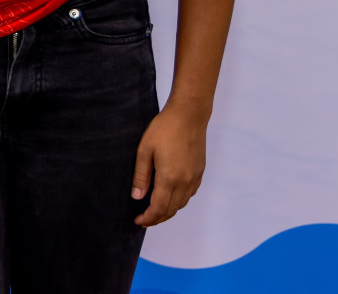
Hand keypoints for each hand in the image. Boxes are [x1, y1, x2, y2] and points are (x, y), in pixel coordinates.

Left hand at [131, 103, 207, 225]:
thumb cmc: (164, 128)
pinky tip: (170, 196)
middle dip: (157, 218)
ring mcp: (194, 177)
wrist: (189, 115)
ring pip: (182, 204)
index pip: (159, 208)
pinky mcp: (200, 172)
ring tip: (154, 211)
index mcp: (170, 178)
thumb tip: (137, 197)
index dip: (148, 218)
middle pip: (171, 210)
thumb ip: (141, 176)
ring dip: (168, 211)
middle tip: (144, 220)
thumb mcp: (145, 150)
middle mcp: (185, 182)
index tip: (138, 221)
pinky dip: (179, 201)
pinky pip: (189, 194)